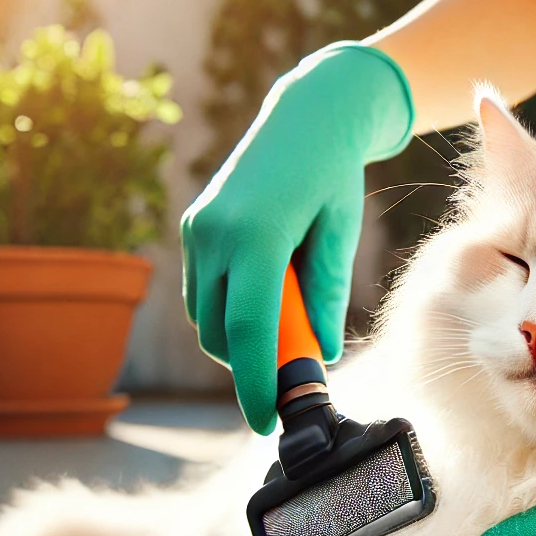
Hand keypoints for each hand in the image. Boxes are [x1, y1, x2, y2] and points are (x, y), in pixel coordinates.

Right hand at [181, 43, 412, 432]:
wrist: (306, 116)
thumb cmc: (333, 176)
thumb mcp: (341, 236)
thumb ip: (327, 295)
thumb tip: (321, 352)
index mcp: (258, 235)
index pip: (251, 329)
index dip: (255, 382)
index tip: (263, 420)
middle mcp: (216, 233)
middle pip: (222, 332)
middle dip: (251, 363)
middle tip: (294, 371)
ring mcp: (198, 229)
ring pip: (207, 316)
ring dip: (240, 335)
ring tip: (288, 319)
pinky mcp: (193, 226)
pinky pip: (204, 290)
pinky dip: (229, 308)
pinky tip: (266, 292)